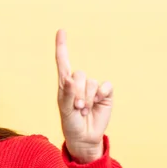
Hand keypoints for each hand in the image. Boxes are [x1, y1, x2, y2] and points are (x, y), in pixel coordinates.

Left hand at [55, 29, 112, 162]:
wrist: (85, 137)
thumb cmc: (71, 123)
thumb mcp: (66, 111)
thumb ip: (68, 94)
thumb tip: (71, 79)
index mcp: (65, 84)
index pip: (63, 61)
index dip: (62, 46)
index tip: (61, 31)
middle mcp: (78, 83)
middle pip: (79, 74)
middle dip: (77, 92)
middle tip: (77, 107)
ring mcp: (92, 88)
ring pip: (91, 83)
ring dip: (87, 98)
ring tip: (84, 110)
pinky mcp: (105, 93)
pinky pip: (105, 86)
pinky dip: (100, 96)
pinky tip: (96, 105)